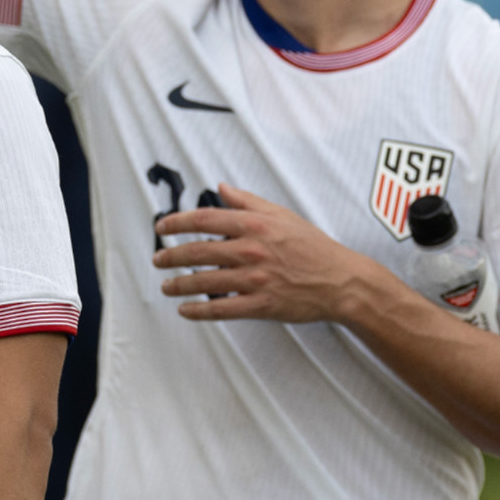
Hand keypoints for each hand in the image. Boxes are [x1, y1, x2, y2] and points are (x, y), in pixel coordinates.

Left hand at [154, 184, 377, 322]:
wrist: (341, 281)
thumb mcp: (282, 215)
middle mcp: (251, 250)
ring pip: (205, 282)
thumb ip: (248, 201)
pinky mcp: (261, 305)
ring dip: (179, 285)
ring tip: (166, 286)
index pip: (204, 220)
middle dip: (171, 256)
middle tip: (158, 260)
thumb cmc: (312, 246)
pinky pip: (222, 309)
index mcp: (255, 225)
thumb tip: (221, 188)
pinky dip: (199, 311)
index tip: (161, 227)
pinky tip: (185, 311)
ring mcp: (256, 279)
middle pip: (198, 251)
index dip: (177, 222)